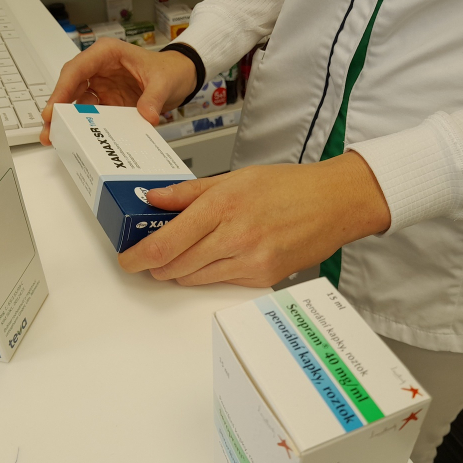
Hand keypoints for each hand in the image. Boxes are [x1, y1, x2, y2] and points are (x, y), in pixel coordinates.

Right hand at [40, 38, 197, 144]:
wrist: (179, 78)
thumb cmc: (168, 70)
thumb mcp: (163, 82)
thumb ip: (154, 98)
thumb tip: (146, 116)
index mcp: (107, 53)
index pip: (77, 69)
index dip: (62, 89)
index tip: (54, 109)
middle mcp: (98, 67)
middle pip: (70, 86)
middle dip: (57, 108)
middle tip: (49, 129)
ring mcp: (101, 84)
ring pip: (75, 101)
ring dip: (66, 119)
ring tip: (56, 138)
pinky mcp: (106, 100)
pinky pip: (89, 112)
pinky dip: (82, 125)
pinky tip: (76, 138)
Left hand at [118, 152, 391, 286]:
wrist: (334, 204)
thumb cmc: (288, 186)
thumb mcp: (235, 178)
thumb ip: (189, 193)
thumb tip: (155, 200)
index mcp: (222, 205)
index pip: (167, 242)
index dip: (139, 256)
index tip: (128, 260)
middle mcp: (234, 237)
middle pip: (176, 266)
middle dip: (157, 265)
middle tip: (152, 256)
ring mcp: (250, 262)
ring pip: (196, 279)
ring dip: (182, 271)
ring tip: (188, 253)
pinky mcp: (263, 279)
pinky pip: (222, 284)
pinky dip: (211, 274)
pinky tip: (220, 257)